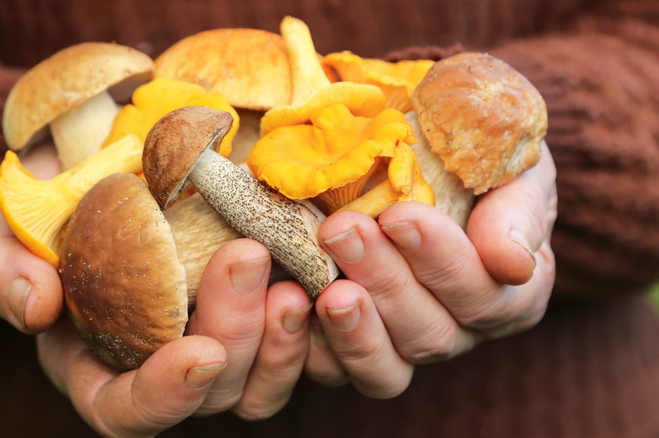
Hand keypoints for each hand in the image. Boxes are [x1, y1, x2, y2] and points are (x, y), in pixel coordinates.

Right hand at [0, 145, 312, 435]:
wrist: (97, 167)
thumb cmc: (41, 209)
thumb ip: (1, 273)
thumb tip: (36, 307)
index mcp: (95, 364)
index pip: (125, 411)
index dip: (162, 397)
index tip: (197, 353)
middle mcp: (160, 364)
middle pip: (208, 389)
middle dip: (234, 333)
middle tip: (246, 257)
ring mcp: (212, 337)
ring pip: (260, 376)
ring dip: (283, 336)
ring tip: (295, 276)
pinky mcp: (255, 308)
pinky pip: (294, 336)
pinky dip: (310, 314)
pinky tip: (319, 268)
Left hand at [307, 142, 556, 398]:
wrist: (425, 163)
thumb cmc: (476, 164)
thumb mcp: (513, 172)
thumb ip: (518, 213)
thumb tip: (512, 264)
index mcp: (509, 295)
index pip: (484, 295)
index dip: (442, 261)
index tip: (399, 215)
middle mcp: (459, 331)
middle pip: (429, 332)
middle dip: (384, 281)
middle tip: (341, 230)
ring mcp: (404, 347)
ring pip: (385, 366)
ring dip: (353, 328)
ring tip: (326, 290)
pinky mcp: (353, 351)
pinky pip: (335, 371)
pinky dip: (311, 347)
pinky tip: (290, 305)